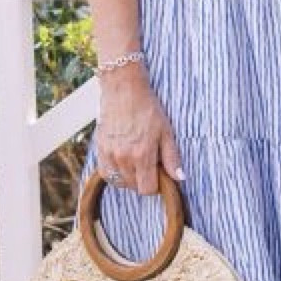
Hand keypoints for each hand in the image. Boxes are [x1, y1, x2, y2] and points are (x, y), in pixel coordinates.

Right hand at [95, 69, 183, 195]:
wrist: (124, 90)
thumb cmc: (148, 109)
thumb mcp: (166, 132)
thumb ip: (172, 157)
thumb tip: (180, 178)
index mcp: (142, 155)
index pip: (147, 189)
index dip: (156, 185)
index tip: (159, 173)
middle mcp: (123, 158)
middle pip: (134, 187)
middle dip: (144, 180)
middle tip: (149, 162)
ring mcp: (109, 154)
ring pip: (119, 182)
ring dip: (129, 178)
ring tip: (136, 161)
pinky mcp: (100, 149)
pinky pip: (105, 173)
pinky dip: (115, 173)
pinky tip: (123, 162)